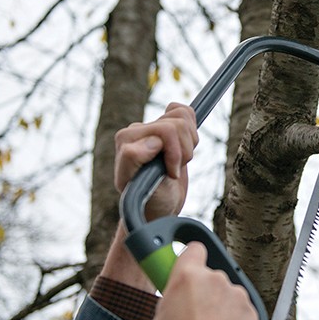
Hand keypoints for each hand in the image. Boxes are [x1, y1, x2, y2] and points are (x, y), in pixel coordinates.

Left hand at [114, 103, 198, 219]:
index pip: (165, 130)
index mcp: (127, 140)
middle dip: (183, 150)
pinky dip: (191, 131)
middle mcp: (137, 130)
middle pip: (177, 123)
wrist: (158, 207)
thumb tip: (152, 140)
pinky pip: (184, 111)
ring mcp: (152, 127)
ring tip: (178, 163)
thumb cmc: (148, 201)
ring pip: (183, 115)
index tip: (172, 174)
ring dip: (189, 144)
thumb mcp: (138, 188)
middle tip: (175, 170)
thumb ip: (134, 160)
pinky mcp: (165, 126)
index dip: (176, 154)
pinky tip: (182, 149)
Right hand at [150, 242, 261, 319]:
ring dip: (221, 309)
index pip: (194, 249)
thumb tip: (179, 300)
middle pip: (211, 278)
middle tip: (193, 314)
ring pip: (228, 296)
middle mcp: (217, 280)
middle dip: (204, 292)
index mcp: (189, 276)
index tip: (188, 266)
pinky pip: (241, 314)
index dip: (191, 258)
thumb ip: (173, 299)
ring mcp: (238, 297)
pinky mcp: (253, 315)